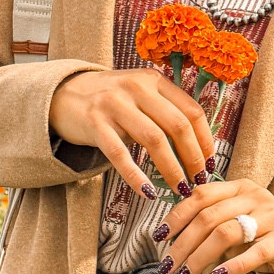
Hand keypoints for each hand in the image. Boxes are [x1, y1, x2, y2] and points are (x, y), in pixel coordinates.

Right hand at [49, 70, 215, 199]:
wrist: (63, 94)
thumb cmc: (109, 101)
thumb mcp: (140, 96)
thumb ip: (165, 112)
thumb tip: (198, 147)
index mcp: (153, 81)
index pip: (192, 111)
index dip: (205, 140)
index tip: (210, 162)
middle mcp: (136, 87)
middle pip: (177, 125)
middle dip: (193, 157)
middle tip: (198, 180)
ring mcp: (114, 104)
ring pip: (154, 140)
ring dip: (171, 168)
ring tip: (179, 188)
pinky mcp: (94, 123)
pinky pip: (120, 154)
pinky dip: (136, 176)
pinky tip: (147, 192)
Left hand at [156, 178, 273, 273]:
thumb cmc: (262, 236)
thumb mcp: (236, 221)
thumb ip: (210, 223)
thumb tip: (170, 240)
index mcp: (240, 187)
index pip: (201, 195)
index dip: (176, 216)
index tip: (159, 237)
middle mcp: (256, 197)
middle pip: (209, 217)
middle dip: (183, 244)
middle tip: (168, 265)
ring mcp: (272, 218)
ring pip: (225, 234)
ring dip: (199, 257)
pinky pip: (252, 254)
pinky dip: (231, 267)